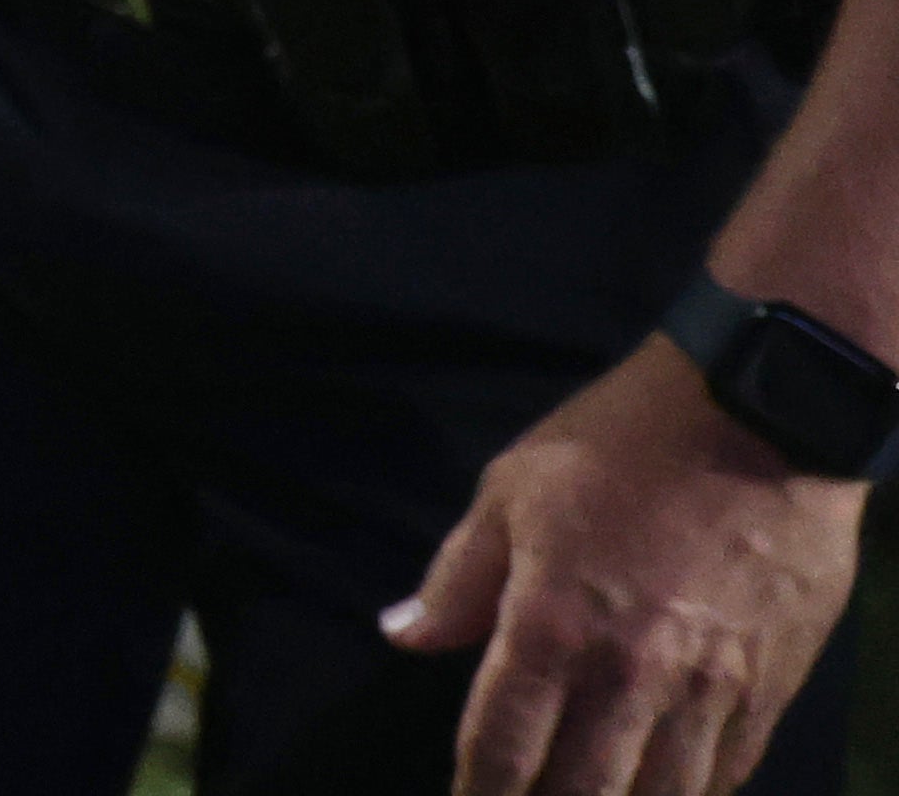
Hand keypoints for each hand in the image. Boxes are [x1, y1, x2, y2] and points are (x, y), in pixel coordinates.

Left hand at [393, 340, 862, 795]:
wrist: (760, 414)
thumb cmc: (622, 442)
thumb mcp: (512, 491)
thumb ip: (459, 577)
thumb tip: (402, 634)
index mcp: (550, 625)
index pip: (501, 745)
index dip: (478, 791)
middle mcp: (629, 674)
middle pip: (582, 791)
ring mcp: (708, 689)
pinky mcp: (770, 688)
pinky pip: (728, 773)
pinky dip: (693, 794)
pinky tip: (664, 792)